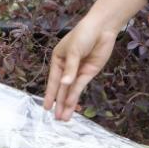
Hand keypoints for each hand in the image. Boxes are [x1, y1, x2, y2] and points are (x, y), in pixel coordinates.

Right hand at [42, 0, 145, 120]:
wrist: (102, 28)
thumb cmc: (83, 34)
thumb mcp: (74, 50)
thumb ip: (70, 69)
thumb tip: (64, 85)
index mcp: (58, 59)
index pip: (53, 80)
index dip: (50, 94)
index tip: (46, 108)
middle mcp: (66, 67)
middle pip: (62, 88)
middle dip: (59, 103)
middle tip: (57, 119)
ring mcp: (78, 71)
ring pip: (71, 90)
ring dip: (68, 103)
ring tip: (64, 118)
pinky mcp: (89, 72)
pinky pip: (81, 86)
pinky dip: (76, 95)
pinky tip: (72, 105)